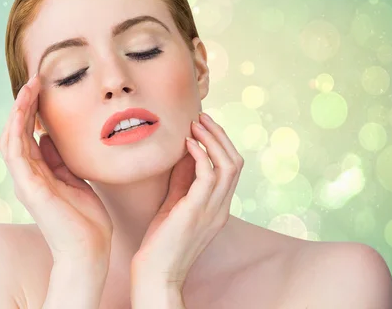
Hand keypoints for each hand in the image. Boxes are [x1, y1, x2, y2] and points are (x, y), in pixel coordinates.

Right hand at [0, 73, 113, 262]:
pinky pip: (16, 152)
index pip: (28, 135)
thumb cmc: (85, 219)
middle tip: (34, 80)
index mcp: (39, 174)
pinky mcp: (29, 188)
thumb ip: (60, 160)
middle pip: (16, 132)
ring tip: (30, 87)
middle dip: (23, 105)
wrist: (89, 249)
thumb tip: (49, 138)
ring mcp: (26, 182)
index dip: (32, 111)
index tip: (42, 88)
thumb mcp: (75, 180)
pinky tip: (25, 108)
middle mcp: (28, 176)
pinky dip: (18, 128)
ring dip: (18, 111)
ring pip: (11, 138)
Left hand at [130, 112, 243, 289]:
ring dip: (213, 139)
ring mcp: (213, 210)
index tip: (203, 126)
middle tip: (202, 118)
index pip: (232, 168)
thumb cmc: (161, 241)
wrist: (156, 273)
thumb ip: (183, 181)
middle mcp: (221, 207)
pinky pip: (208, 175)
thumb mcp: (175, 204)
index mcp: (219, 207)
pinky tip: (187, 143)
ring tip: (195, 124)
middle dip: (221, 136)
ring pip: (228, 165)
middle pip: (236, 162)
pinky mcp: (197, 211)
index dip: (221, 143)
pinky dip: (201, 154)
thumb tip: (184, 153)